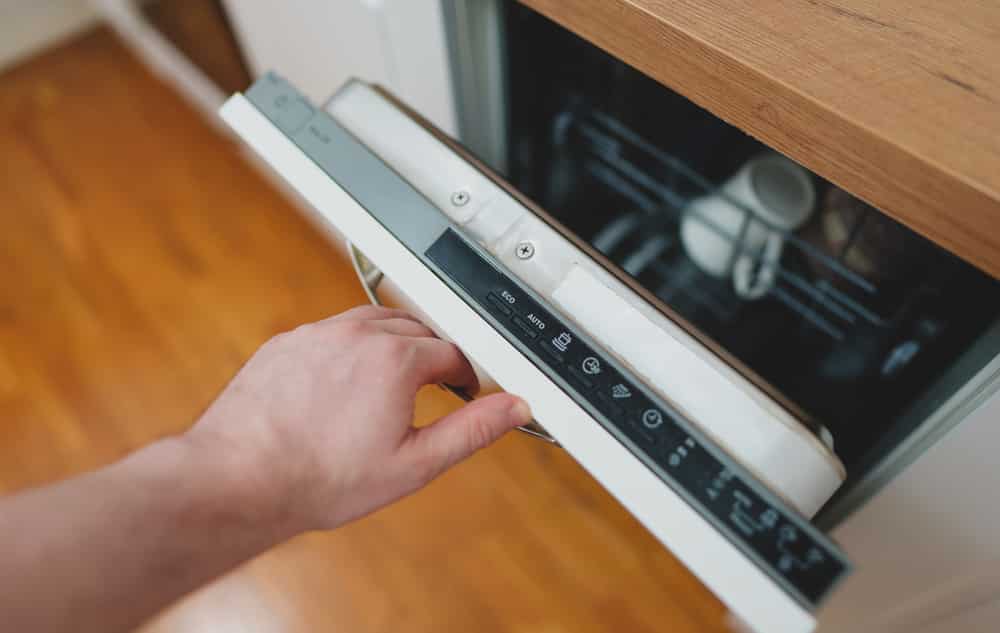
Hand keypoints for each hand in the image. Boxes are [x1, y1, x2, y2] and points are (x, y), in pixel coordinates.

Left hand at [185, 306, 530, 535]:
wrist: (240, 479)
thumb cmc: (320, 478)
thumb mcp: (414, 464)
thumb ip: (472, 430)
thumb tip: (513, 408)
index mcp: (396, 359)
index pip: (452, 352)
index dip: (466, 375)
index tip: (463, 392)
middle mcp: (358, 335)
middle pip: (416, 328)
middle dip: (433, 354)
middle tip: (434, 386)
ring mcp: (317, 334)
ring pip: (373, 322)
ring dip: (393, 343)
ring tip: (393, 380)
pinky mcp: (287, 342)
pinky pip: (332, 331)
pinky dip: (350, 347)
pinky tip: (344, 383)